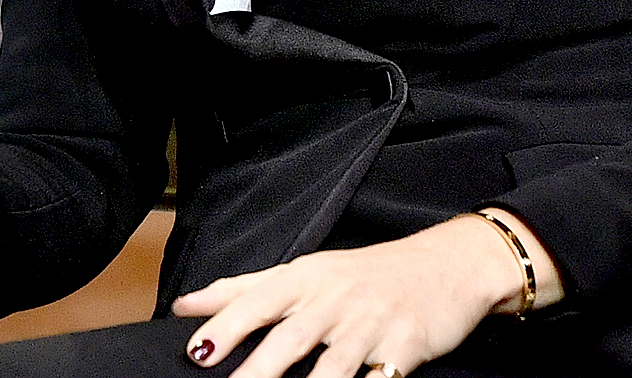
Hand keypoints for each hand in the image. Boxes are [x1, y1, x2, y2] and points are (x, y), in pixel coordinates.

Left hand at [170, 209, 562, 377]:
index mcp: (306, 279)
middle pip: (291, 338)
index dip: (228, 326)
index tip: (197, 352)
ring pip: (334, 366)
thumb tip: (185, 306)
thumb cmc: (365, 274)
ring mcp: (371, 327)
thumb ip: (243, 290)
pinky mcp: (405, 351)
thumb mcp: (305, 272)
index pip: (259, 301)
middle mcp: (335, 300)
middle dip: (258, 369)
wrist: (446, 266)